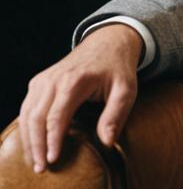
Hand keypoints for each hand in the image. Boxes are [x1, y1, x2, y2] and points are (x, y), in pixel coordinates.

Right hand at [19, 23, 141, 172]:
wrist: (108, 42)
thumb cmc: (118, 68)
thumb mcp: (127, 89)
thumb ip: (116, 114)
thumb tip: (107, 142)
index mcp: (75, 80)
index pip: (57, 116)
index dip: (52, 140)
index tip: (53, 160)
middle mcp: (54, 79)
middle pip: (36, 117)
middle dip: (36, 145)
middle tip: (40, 168)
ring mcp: (43, 80)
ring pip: (26, 114)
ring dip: (27, 140)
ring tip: (34, 161)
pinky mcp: (39, 82)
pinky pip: (26, 108)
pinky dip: (26, 127)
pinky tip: (32, 143)